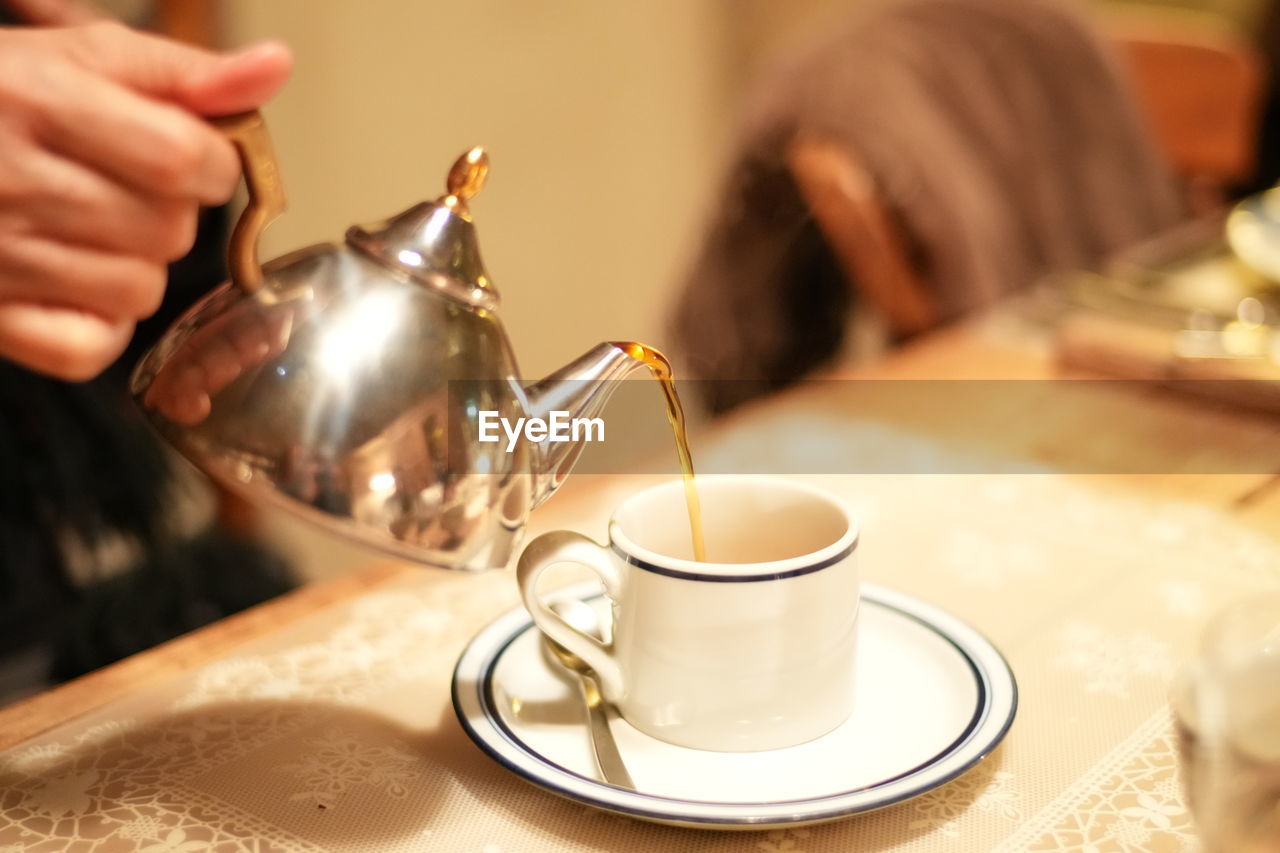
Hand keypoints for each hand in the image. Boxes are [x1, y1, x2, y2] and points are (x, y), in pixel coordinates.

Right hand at [0, 22, 290, 379]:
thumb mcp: (80, 59)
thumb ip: (184, 73)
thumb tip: (276, 67)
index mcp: (40, 99)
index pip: (186, 159)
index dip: (213, 165)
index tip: (193, 160)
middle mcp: (11, 177)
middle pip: (170, 230)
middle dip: (169, 213)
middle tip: (120, 189)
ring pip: (140, 291)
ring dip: (136, 267)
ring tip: (89, 231)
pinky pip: (90, 348)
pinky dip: (97, 325)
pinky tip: (73, 284)